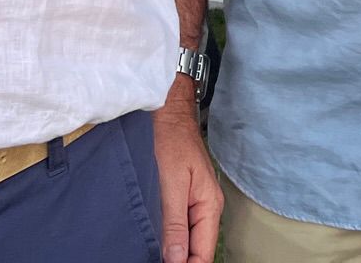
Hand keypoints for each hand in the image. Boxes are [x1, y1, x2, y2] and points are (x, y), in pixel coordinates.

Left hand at [150, 84, 222, 262]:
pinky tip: (155, 242)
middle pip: (196, 249)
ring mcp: (195, 202)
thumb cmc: (171, 140)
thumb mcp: (171, 183)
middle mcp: (206, 206)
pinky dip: (168, 237)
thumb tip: (176, 259)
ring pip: (187, 239)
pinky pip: (179, 226)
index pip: (203, 253)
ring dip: (172, 251)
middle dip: (179, 261)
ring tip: (151, 255)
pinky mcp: (183, 196)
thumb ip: (174, 222)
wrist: (167, 113)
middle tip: (152, 261)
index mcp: (209, 205)